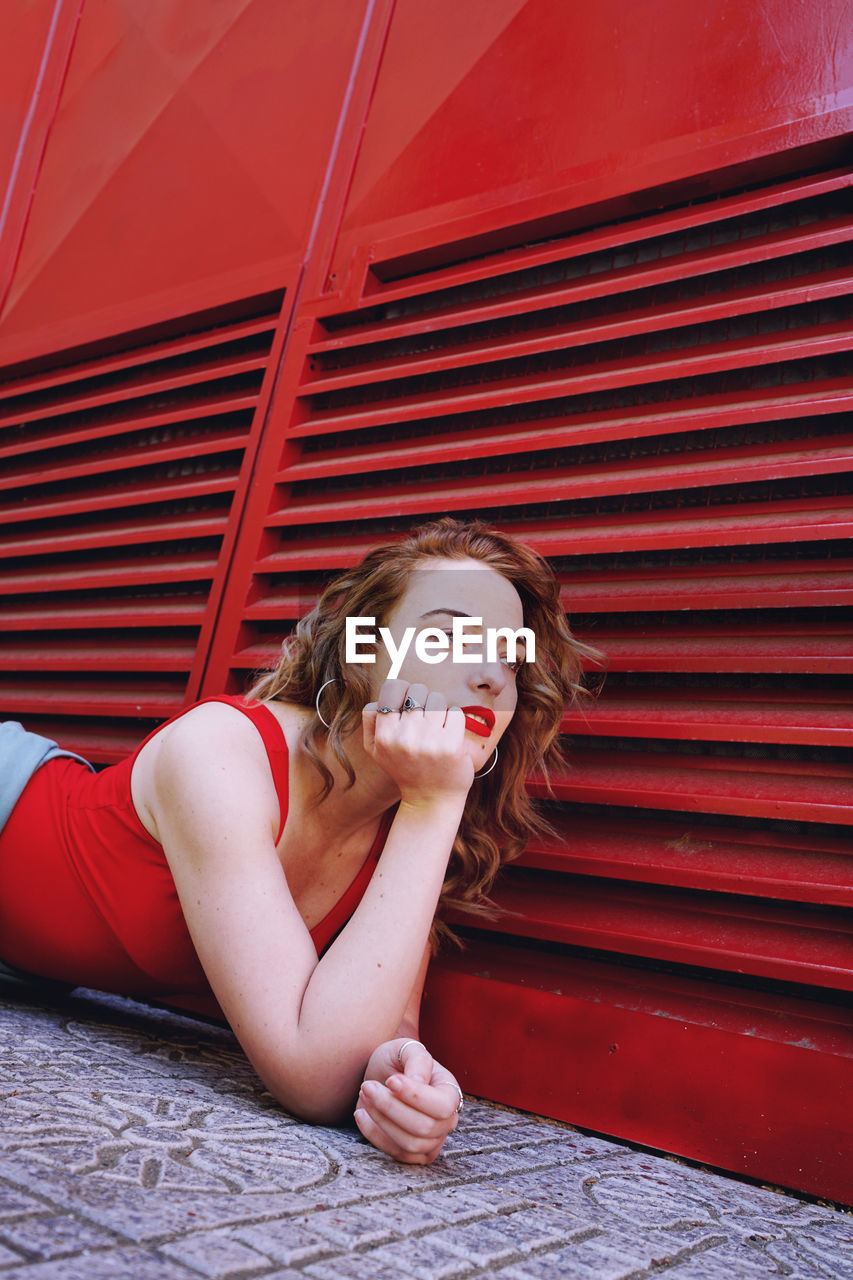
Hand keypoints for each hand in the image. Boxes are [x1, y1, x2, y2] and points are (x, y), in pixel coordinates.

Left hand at [354, 1038, 462, 1163]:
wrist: (381, 1076)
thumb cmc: (397, 1060)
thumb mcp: (406, 1049)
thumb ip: (417, 1059)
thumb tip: (418, 1082)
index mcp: (450, 1092)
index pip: (442, 1106)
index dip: (416, 1097)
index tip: (391, 1080)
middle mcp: (446, 1120)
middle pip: (424, 1128)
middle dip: (391, 1107)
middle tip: (368, 1086)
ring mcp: (431, 1141)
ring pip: (410, 1144)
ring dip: (381, 1120)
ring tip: (365, 1096)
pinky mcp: (411, 1153)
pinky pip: (395, 1153)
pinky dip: (373, 1135)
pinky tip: (361, 1113)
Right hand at [363, 681, 473, 804]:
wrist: (431, 800)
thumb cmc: (404, 768)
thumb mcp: (375, 750)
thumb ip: (370, 720)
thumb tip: (379, 697)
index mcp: (384, 736)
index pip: (392, 687)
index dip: (402, 690)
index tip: (408, 703)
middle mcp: (404, 738)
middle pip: (417, 690)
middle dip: (423, 699)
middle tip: (424, 718)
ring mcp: (428, 742)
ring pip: (437, 698)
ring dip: (440, 708)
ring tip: (436, 727)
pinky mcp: (451, 746)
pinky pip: (455, 712)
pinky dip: (454, 719)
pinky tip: (449, 734)